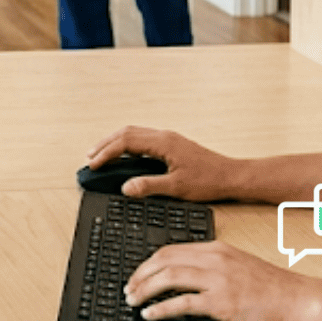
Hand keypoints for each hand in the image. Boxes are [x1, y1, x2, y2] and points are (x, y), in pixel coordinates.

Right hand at [86, 127, 246, 200]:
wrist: (231, 176)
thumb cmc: (209, 181)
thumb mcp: (176, 187)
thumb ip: (148, 186)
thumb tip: (126, 187)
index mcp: (163, 143)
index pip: (126, 142)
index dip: (106, 152)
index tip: (94, 163)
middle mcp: (164, 136)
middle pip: (126, 132)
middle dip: (105, 143)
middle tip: (90, 157)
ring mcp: (168, 138)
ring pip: (134, 133)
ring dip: (116, 142)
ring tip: (101, 154)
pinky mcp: (172, 144)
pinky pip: (143, 138)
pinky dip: (128, 144)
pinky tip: (125, 155)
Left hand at [126, 240, 318, 320]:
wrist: (300, 301)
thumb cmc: (275, 289)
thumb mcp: (239, 267)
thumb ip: (214, 268)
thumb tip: (186, 280)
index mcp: (217, 248)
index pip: (171, 250)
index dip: (148, 263)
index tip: (137, 275)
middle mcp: (215, 259)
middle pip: (164, 260)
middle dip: (140, 275)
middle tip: (128, 289)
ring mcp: (219, 279)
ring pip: (168, 277)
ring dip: (145, 289)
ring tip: (133, 301)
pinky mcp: (223, 302)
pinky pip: (183, 303)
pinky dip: (162, 308)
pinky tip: (152, 314)